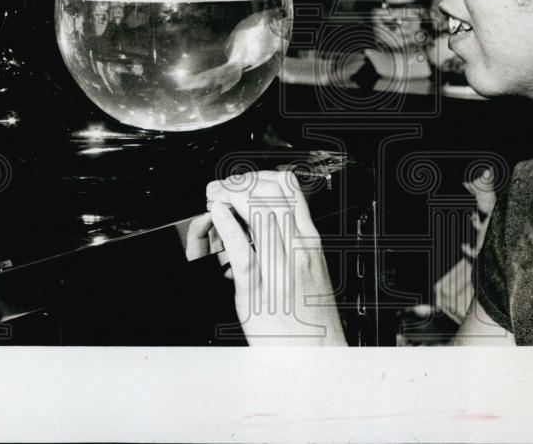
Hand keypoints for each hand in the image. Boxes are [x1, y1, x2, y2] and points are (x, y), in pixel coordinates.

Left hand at [206, 170, 345, 345]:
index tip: (242, 181)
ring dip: (229, 196)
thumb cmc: (312, 318)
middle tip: (221, 186)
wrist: (317, 356)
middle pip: (271, 193)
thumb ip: (291, 241)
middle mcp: (297, 249)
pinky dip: (227, 225)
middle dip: (240, 182)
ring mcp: (279, 268)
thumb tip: (266, 219)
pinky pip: (243, 249)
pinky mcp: (259, 290)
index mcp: (309, 241)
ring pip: (258, 213)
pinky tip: (217, 214)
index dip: (260, 176)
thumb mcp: (311, 268)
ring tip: (215, 196)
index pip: (289, 188)